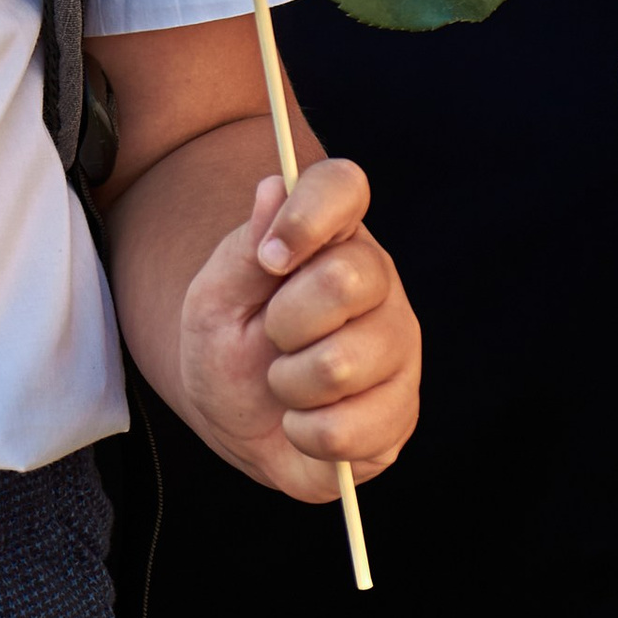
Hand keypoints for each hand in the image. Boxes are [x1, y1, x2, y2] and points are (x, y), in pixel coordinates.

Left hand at [177, 160, 419, 501]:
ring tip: (285, 383)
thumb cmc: (229, 344)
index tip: (269, 258)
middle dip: (283, 322)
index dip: (307, 215)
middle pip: (344, 281)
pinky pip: (347, 428)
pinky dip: (305, 432)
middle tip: (273, 336)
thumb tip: (274, 187)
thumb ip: (245, 248)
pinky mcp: (401, 413)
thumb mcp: (216, 297)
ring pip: (341, 364)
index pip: (344, 186)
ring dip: (288, 384)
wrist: (236, 419)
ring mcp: (399, 348)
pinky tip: (303, 422)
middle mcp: (380, 284)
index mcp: (335, 238)